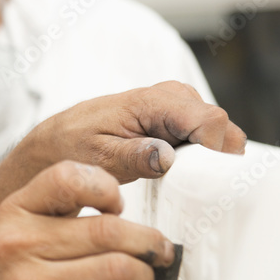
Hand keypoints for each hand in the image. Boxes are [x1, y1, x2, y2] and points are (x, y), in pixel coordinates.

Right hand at [0, 161, 173, 279]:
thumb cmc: (2, 276)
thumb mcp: (14, 229)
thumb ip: (56, 209)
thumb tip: (118, 207)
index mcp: (13, 211)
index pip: (68, 178)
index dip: (106, 187)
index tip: (117, 206)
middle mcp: (18, 244)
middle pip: (109, 230)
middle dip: (148, 243)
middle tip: (156, 252)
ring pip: (119, 270)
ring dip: (143, 278)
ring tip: (139, 279)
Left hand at [23, 81, 245, 182]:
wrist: (59, 139)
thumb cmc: (74, 145)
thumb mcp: (99, 157)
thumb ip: (135, 156)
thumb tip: (168, 157)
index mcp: (150, 102)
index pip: (210, 120)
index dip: (217, 151)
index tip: (207, 179)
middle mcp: (170, 96)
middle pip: (221, 126)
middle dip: (215, 157)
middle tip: (192, 183)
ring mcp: (177, 105)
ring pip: (218, 131)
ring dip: (207, 157)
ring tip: (180, 178)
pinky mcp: (178, 118)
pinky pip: (206, 136)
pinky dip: (200, 155)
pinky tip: (180, 171)